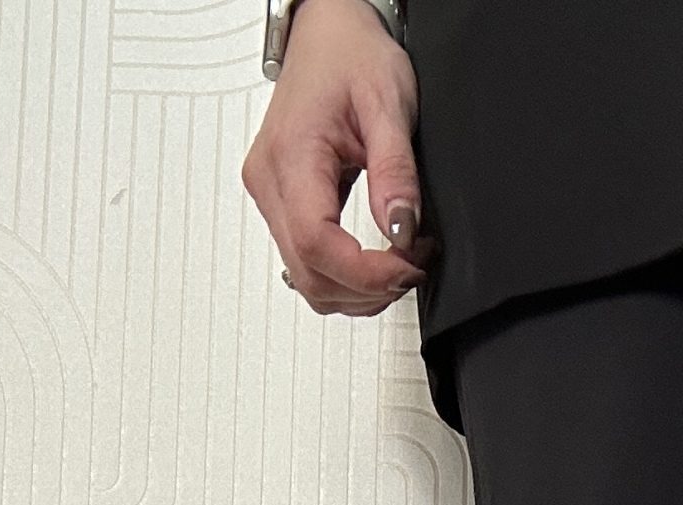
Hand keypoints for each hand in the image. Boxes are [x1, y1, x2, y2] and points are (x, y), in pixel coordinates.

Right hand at [243, 0, 430, 316]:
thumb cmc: (350, 56)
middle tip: (413, 267)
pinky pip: (307, 263)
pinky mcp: (280, 203)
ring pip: (308, 280)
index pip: (317, 244)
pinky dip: (345, 277)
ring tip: (400, 262)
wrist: (327, 35)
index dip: (366, 274)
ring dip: (358, 291)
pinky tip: (375, 261)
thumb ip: (396, 172)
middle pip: (310, 275)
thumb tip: (401, 230)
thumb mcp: (388, 105)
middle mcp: (269, 182)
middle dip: (368, 288)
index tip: (409, 267)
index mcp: (290, 156)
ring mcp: (270, 195)